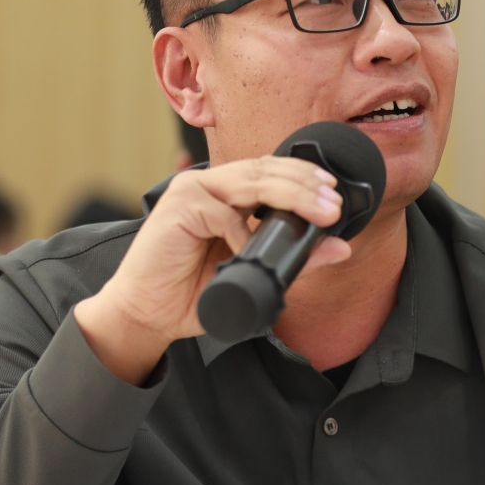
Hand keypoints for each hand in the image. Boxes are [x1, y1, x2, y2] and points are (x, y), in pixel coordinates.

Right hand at [75, 157, 352, 383]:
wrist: (145, 314)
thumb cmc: (190, 292)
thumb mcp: (252, 273)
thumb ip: (292, 258)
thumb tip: (339, 248)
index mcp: (223, 193)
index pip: (270, 172)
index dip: (303, 177)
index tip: (333, 193)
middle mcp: (207, 185)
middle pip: (265, 171)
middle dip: (305, 185)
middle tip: (334, 203)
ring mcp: (190, 192)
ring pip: (251, 182)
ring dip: (291, 195)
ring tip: (320, 212)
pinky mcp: (178, 208)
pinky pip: (222, 214)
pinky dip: (243, 234)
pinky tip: (253, 252)